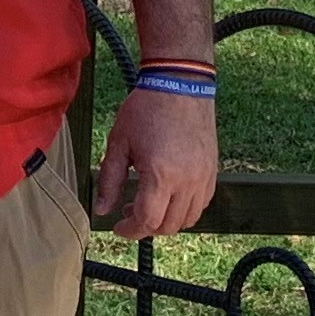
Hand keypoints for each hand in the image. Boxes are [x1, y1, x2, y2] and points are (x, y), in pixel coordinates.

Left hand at [94, 86, 219, 238]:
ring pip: (188, 219)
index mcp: (161, 175)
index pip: (147, 221)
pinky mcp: (212, 171)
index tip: (118, 227)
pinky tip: (169, 195)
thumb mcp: (119, 143)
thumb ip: (110, 180)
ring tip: (149, 205)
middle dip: (146, 227)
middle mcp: (187, 181)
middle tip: (129, 214)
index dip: (130, 231)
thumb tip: (102, 210)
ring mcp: (203, 177)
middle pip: (168, 226)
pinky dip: (185, 209)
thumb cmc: (146, 110)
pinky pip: (201, 203)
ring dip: (167, 221)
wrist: (180, 84)